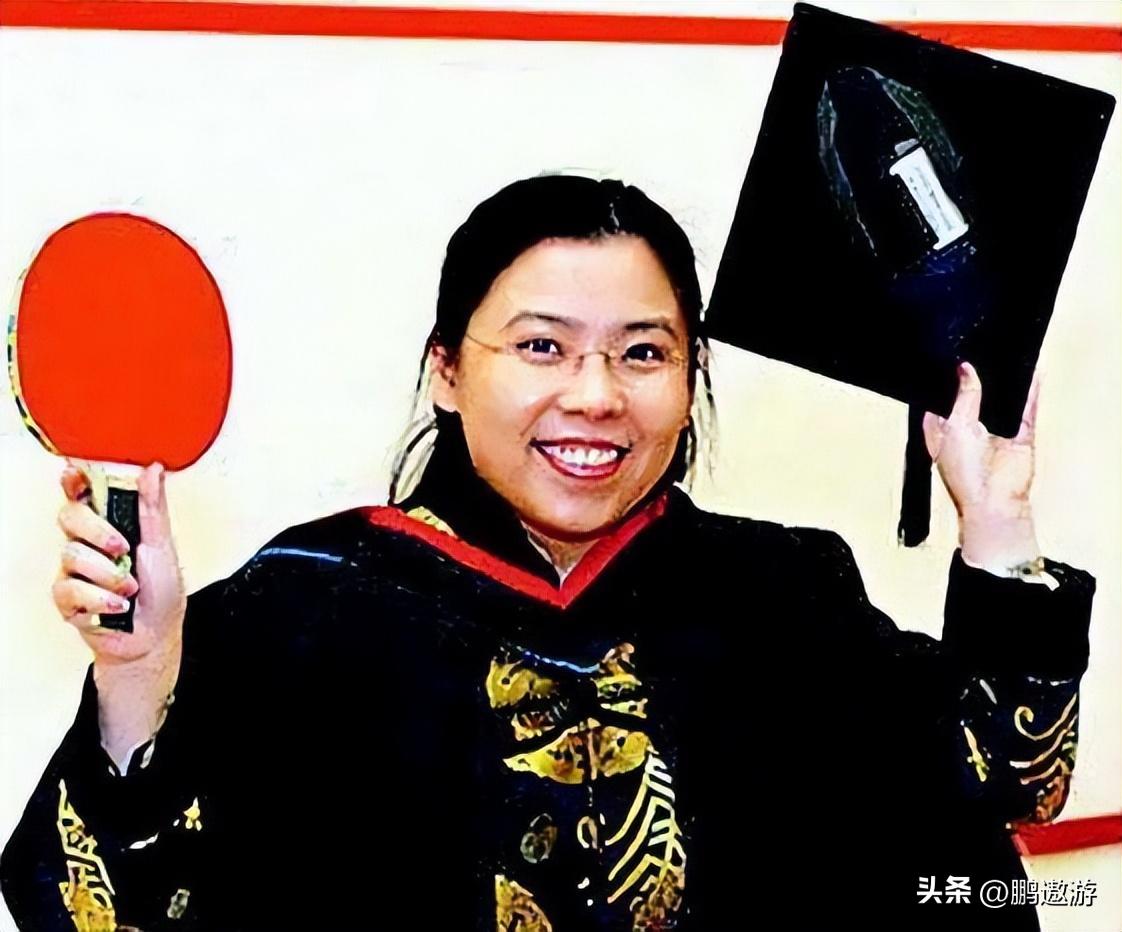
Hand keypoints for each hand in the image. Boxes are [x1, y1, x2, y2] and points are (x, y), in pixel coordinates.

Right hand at [53, 462, 186, 664]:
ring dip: (109, 575)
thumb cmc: (162, 591)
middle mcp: (89, 542)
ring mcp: (74, 569)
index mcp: (111, 523)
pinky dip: (100, 599)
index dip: (74, 481)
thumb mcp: (163, 545)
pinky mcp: (67, 598)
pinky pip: (70, 589)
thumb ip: (153, 507)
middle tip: (123, 548)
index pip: (83, 493)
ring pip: (72, 555)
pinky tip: (117, 606)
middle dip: (98, 532)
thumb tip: (153, 470)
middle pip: (69, 516)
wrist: (155, 635)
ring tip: (130, 589)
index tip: (74, 474)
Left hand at [922, 362, 1041, 569]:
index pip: (941, 401)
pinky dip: (1030, 391)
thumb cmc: (965, 473)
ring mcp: (995, 433)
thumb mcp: (955, 426)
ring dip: (1004, 383)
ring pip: (1001, 401)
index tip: (949, 360)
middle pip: (972, 398)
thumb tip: (965, 369)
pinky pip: (1026, 409)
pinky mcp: (1019, 436)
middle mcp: (967, 431)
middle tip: (977, 352)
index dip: (944, 384)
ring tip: (1003, 355)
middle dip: (976, 380)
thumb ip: (963, 396)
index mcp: (942, 431)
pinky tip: (1032, 371)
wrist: (994, 501)